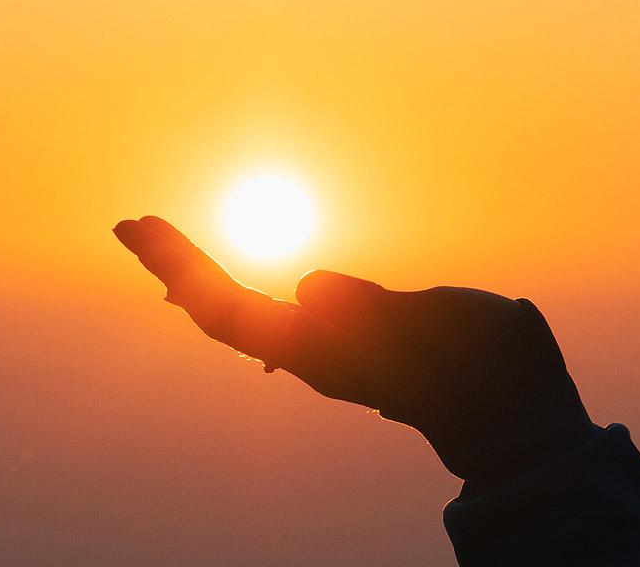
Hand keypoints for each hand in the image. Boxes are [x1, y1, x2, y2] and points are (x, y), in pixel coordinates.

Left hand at [113, 215, 594, 481]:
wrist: (509, 414)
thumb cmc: (480, 368)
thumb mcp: (428, 329)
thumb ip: (365, 308)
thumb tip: (303, 286)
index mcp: (320, 352)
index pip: (227, 309)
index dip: (181, 266)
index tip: (140, 227)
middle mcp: (309, 355)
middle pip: (219, 311)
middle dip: (174, 266)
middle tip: (129, 224)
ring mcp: (323, 351)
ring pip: (240, 315)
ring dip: (200, 277)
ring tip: (162, 246)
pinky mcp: (345, 343)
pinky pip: (273, 318)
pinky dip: (241, 293)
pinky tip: (236, 286)